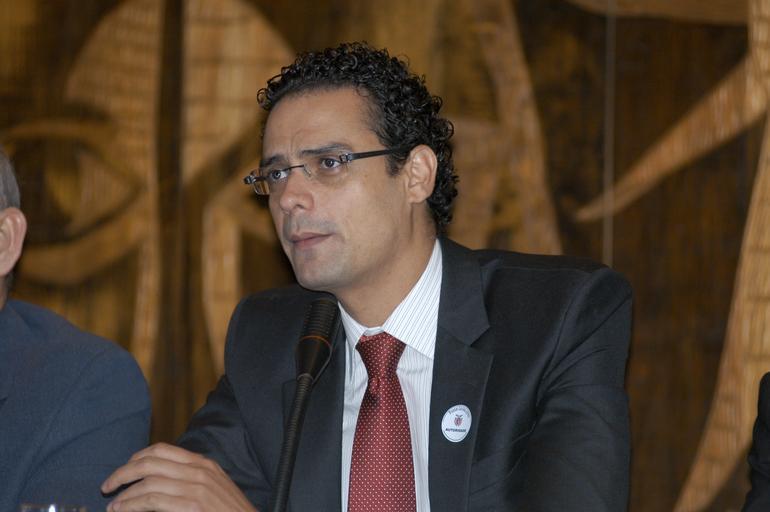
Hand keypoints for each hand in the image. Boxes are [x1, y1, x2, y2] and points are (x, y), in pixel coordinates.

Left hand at [102, 442, 257, 511]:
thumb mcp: (213, 488)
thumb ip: (190, 479)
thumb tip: (158, 481)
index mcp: (203, 463)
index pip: (162, 450)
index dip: (137, 457)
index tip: (124, 469)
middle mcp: (198, 471)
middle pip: (149, 462)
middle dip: (123, 472)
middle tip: (108, 485)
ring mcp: (195, 488)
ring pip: (147, 482)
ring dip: (124, 494)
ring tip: (113, 506)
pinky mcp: (191, 506)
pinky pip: (151, 500)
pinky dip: (131, 505)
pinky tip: (123, 510)